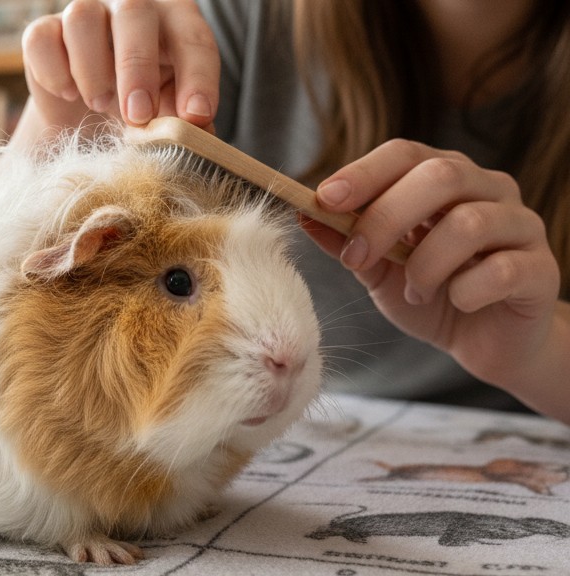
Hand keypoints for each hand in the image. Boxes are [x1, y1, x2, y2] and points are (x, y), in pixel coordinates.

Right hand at [13, 0, 218, 143]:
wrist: (85, 122)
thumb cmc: (139, 111)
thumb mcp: (169, 118)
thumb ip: (187, 123)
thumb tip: (200, 134)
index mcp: (173, 21)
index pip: (193, 36)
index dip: (198, 75)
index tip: (196, 116)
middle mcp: (129, 7)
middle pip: (133, 10)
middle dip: (137, 66)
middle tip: (137, 116)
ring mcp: (83, 15)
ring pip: (82, 17)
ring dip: (92, 68)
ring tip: (99, 104)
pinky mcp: (44, 33)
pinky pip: (42, 40)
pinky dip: (54, 72)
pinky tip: (69, 95)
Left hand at [300, 139, 561, 391]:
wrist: (484, 343)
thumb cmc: (430, 295)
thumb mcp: (377, 269)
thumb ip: (345, 240)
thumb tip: (303, 213)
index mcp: (444, 178)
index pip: (404, 153)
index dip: (364, 172)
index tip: (325, 198)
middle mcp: (487, 189)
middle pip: (440, 176)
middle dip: (386, 217)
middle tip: (357, 258)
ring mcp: (520, 225)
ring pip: (470, 223)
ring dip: (426, 264)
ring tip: (414, 291)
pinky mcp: (540, 269)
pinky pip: (503, 270)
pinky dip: (466, 290)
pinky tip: (457, 302)